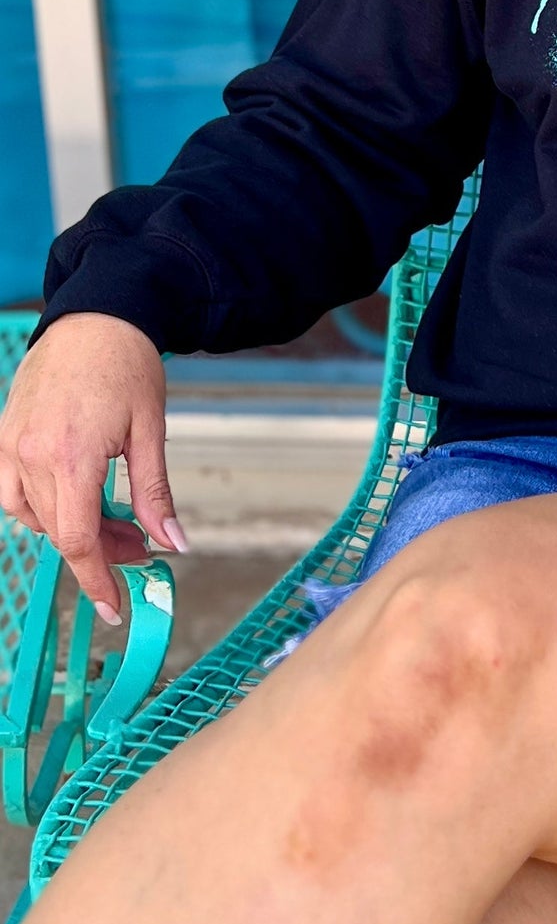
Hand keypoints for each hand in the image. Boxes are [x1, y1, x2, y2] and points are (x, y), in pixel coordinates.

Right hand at [0, 313, 187, 622]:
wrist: (96, 316)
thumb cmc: (128, 365)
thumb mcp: (151, 431)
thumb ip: (156, 493)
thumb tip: (174, 543)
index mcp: (71, 457)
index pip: (78, 541)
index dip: (98, 580)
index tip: (115, 607)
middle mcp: (30, 456)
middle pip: (61, 533)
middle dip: (102, 549)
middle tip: (140, 543)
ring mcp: (10, 447)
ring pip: (34, 518)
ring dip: (72, 530)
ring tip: (114, 518)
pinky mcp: (3, 437)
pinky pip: (13, 493)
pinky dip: (42, 507)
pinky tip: (76, 497)